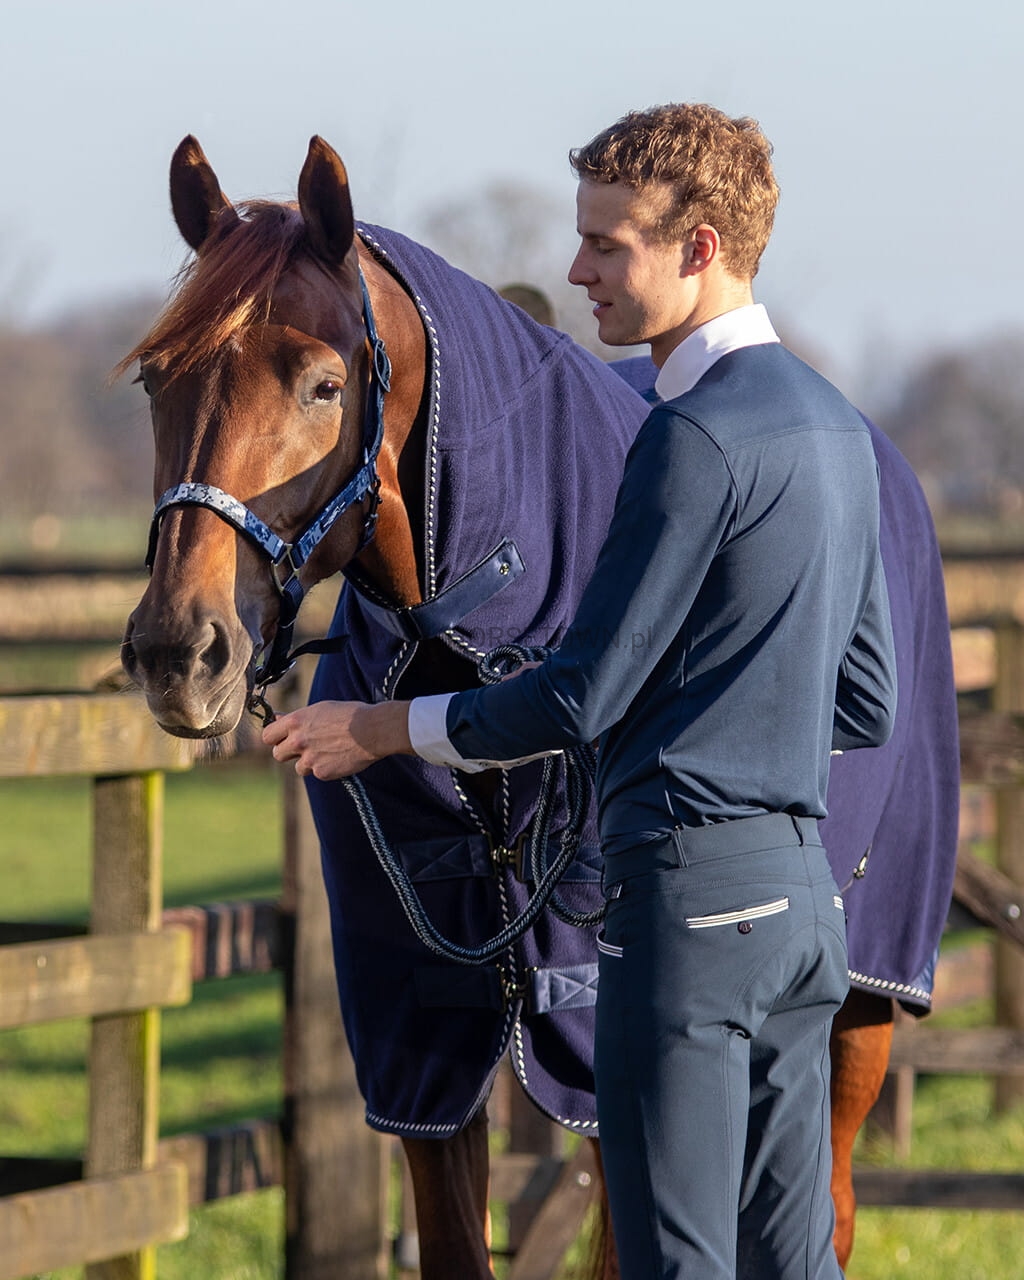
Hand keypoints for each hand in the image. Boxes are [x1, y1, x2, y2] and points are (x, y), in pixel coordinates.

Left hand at [262, 700, 411, 779]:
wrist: (372, 730)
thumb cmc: (350, 715)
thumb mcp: (321, 709)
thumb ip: (297, 717)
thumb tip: (278, 718)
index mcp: (296, 721)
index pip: (267, 736)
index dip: (275, 738)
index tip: (282, 738)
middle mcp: (298, 740)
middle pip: (278, 754)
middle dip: (288, 753)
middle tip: (304, 748)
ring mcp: (309, 758)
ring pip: (298, 767)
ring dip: (308, 762)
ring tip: (328, 752)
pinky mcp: (322, 772)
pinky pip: (317, 774)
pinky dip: (325, 768)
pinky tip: (339, 758)